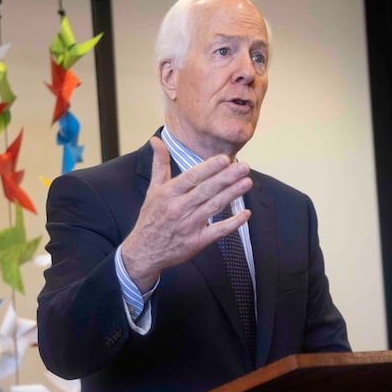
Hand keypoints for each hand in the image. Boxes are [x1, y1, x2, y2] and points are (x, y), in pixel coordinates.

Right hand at [120, 137, 252, 291]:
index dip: (209, 168)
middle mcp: (179, 208)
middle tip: (244, 167)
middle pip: (206, 191)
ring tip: (247, 183)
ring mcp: (189, 226)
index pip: (191, 178)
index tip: (225, 159)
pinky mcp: (197, 242)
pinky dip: (233, 223)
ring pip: (214, 207)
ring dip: (232, 195)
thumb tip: (155, 140)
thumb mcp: (153, 189)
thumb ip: (159, 164)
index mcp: (168, 194)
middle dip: (226, 178)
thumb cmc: (151, 217)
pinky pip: (218, 231)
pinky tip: (246, 214)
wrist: (144, 252)